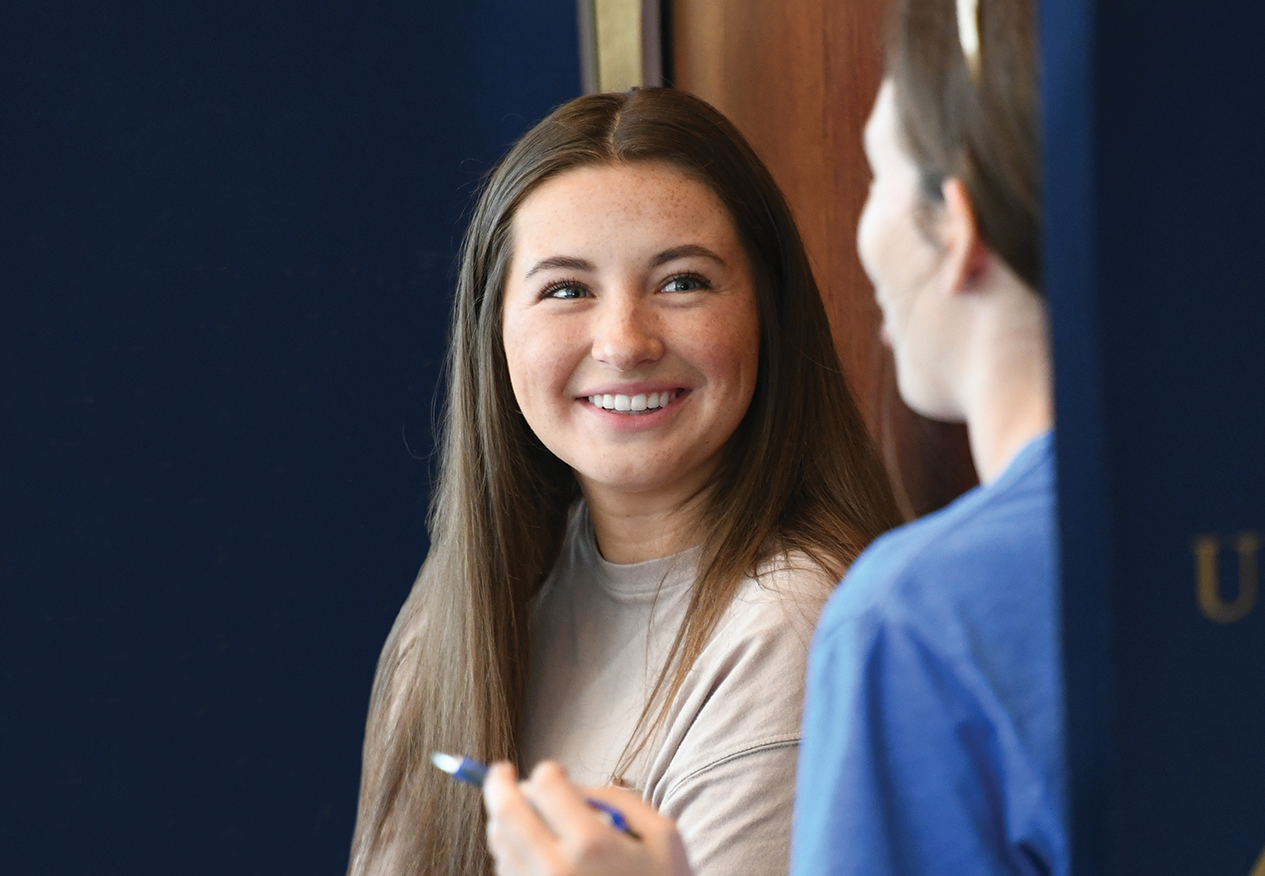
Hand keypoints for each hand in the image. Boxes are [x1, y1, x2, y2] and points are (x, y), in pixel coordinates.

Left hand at [482, 760, 693, 875]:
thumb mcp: (662, 835)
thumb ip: (617, 800)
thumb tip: (571, 787)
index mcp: (591, 846)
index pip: (546, 787)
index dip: (549, 772)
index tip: (555, 772)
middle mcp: (556, 871)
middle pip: (506, 813)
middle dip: (499, 783)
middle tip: (503, 772)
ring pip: (500, 844)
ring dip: (505, 822)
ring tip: (527, 818)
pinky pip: (507, 873)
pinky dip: (512, 854)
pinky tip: (536, 854)